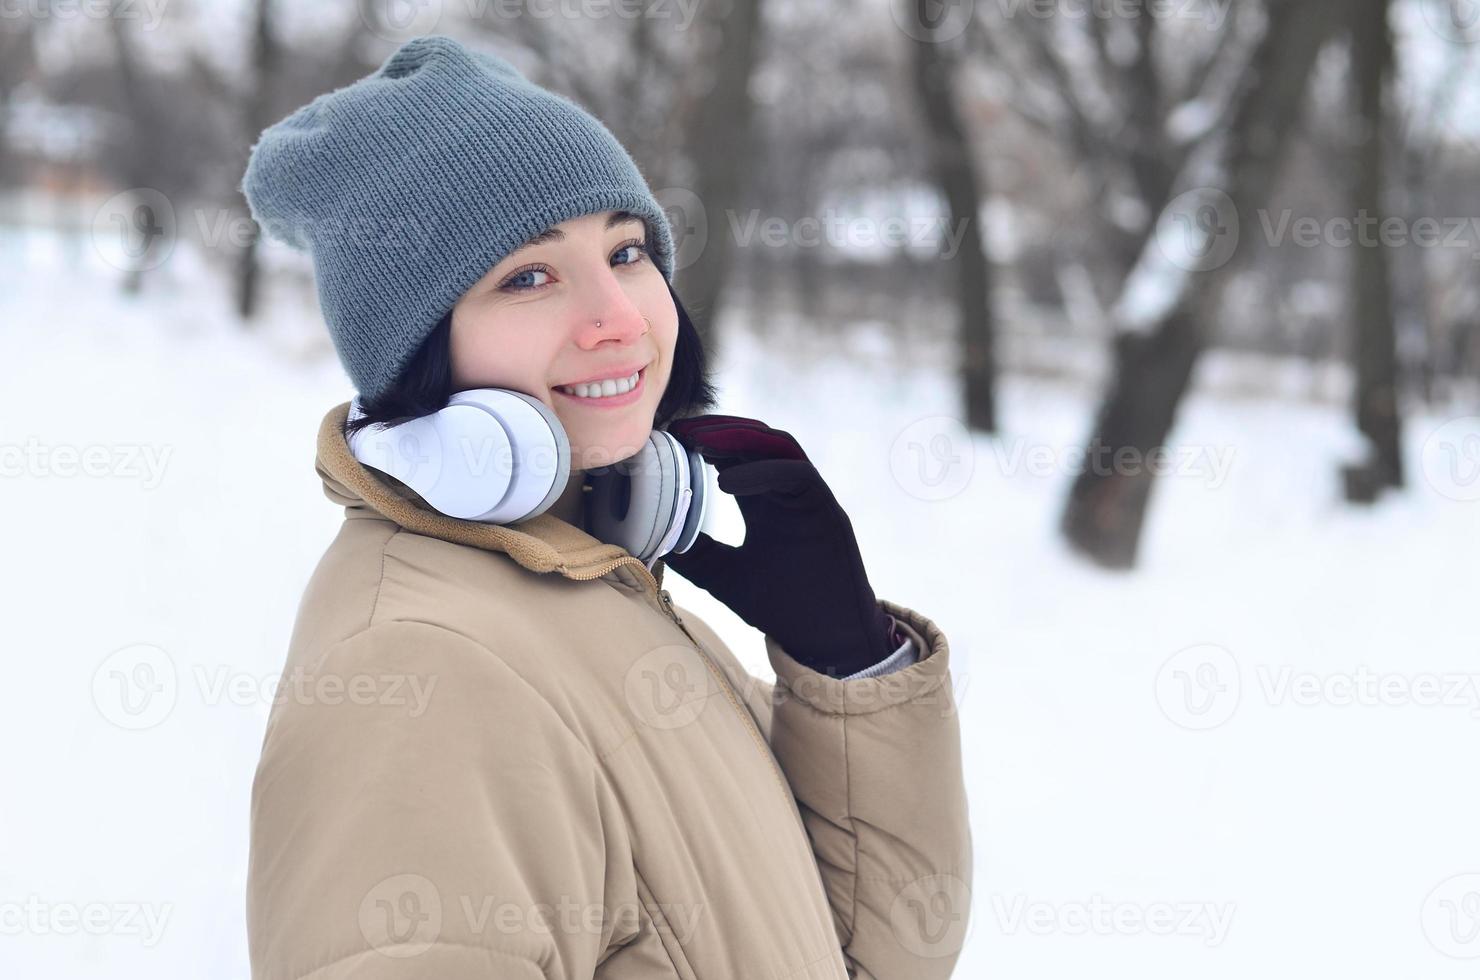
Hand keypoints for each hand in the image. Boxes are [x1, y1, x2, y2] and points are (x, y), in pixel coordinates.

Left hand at [662, 415, 895, 677]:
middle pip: (754, 440)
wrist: (826, 640)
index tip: (668, 438)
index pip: (734, 457)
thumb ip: (695, 555)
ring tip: (699, 440)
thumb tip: (653, 539)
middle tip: (678, 428)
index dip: (703, 441)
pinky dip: (761, 470)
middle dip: (716, 429)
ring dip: (737, 437)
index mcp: (765, 503)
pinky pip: (796, 474)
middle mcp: (788, 493)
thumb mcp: (725, 577)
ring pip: (777, 445)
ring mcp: (810, 497)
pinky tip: (725, 482)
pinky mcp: (827, 508)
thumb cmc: (783, 608)